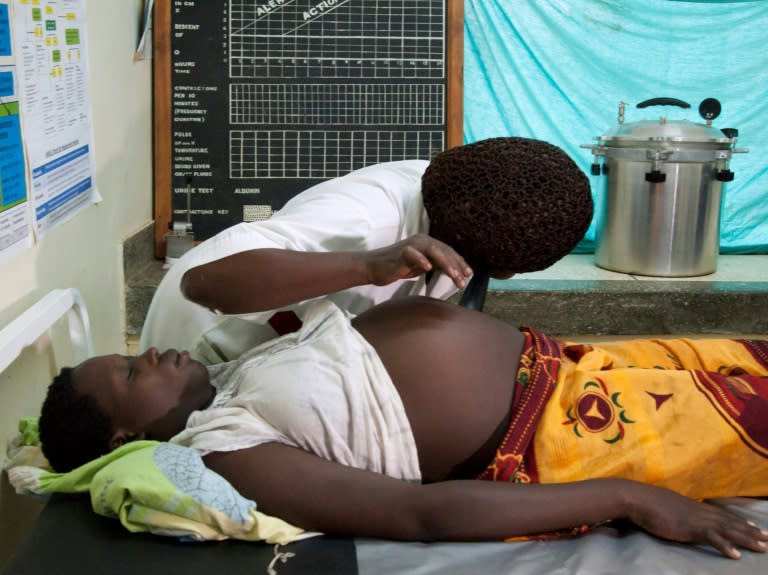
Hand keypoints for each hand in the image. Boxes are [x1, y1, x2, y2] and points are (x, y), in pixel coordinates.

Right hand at [364, 234, 472, 288]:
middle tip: (464, 279)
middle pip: (444, 250)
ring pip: (433, 251)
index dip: (459, 262)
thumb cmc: (397, 267)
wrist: (373, 267)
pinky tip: (428, 268)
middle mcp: (421, 241)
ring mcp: (411, 245)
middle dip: (456, 265)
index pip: (448, 251)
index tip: (469, 275)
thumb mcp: (420, 266)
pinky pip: (413, 254)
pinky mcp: (400, 252)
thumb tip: (453, 270)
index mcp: (427, 243)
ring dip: (445, 263)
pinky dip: (421, 260)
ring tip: (454, 275)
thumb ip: (434, 264)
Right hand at [626, 483, 767, 558]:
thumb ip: (678, 511)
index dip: (740, 522)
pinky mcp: (689, 527)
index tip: (755, 528)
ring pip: (727, 529)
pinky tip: (736, 555)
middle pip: (730, 522)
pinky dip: (725, 546)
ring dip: (746, 539)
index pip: (722, 515)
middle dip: (750, 532)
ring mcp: (696, 518)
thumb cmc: (647, 502)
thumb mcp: (667, 506)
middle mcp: (700, 511)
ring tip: (762, 547)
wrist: (637, 498)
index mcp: (694, 507)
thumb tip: (680, 514)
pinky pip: (711, 538)